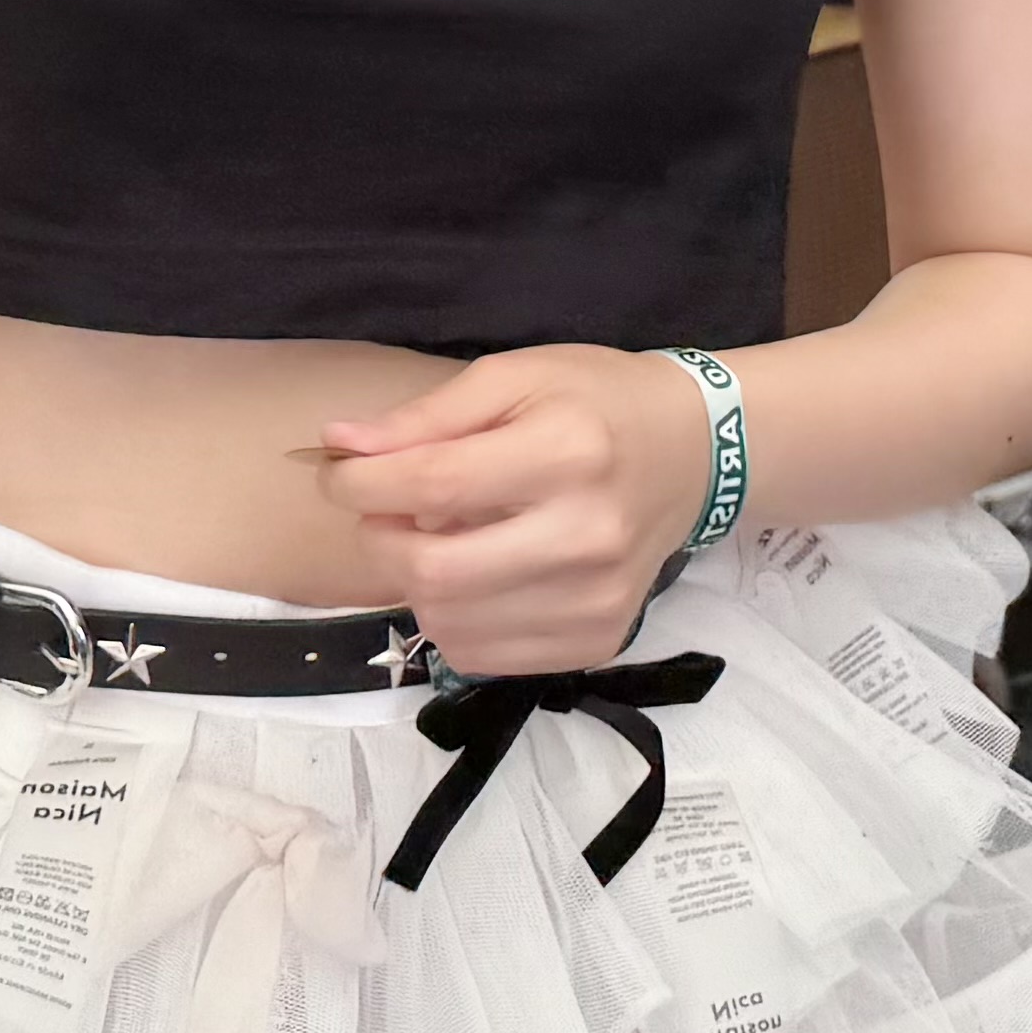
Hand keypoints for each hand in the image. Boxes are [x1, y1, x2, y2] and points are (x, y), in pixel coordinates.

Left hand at [316, 342, 719, 673]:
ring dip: (417, 583)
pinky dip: (457, 619)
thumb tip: (342, 444)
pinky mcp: (599, 639)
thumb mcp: (514, 377)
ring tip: (441, 540)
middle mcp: (588, 535)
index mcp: (566, 453)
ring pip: (450, 622)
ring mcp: (598, 599)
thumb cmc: (595, 402)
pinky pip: (485, 655)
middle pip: (435, 570)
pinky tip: (476, 577)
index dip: (360, 484)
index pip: (432, 484)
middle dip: (381, 541)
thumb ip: (427, 417)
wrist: (693, 452)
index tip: (338, 473)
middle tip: (384, 513)